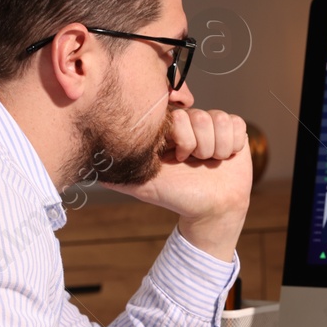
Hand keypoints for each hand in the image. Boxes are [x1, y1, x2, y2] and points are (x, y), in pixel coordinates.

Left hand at [106, 108, 251, 259]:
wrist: (211, 210)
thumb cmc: (178, 197)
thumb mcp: (144, 185)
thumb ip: (117, 174)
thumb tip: (90, 169)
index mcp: (170, 129)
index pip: (179, 116)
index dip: (183, 139)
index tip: (177, 158)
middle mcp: (190, 123)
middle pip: (201, 117)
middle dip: (200, 147)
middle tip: (195, 163)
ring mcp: (213, 125)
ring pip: (220, 120)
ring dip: (217, 148)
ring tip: (211, 163)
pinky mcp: (234, 130)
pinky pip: (237, 124)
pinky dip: (233, 145)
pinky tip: (225, 158)